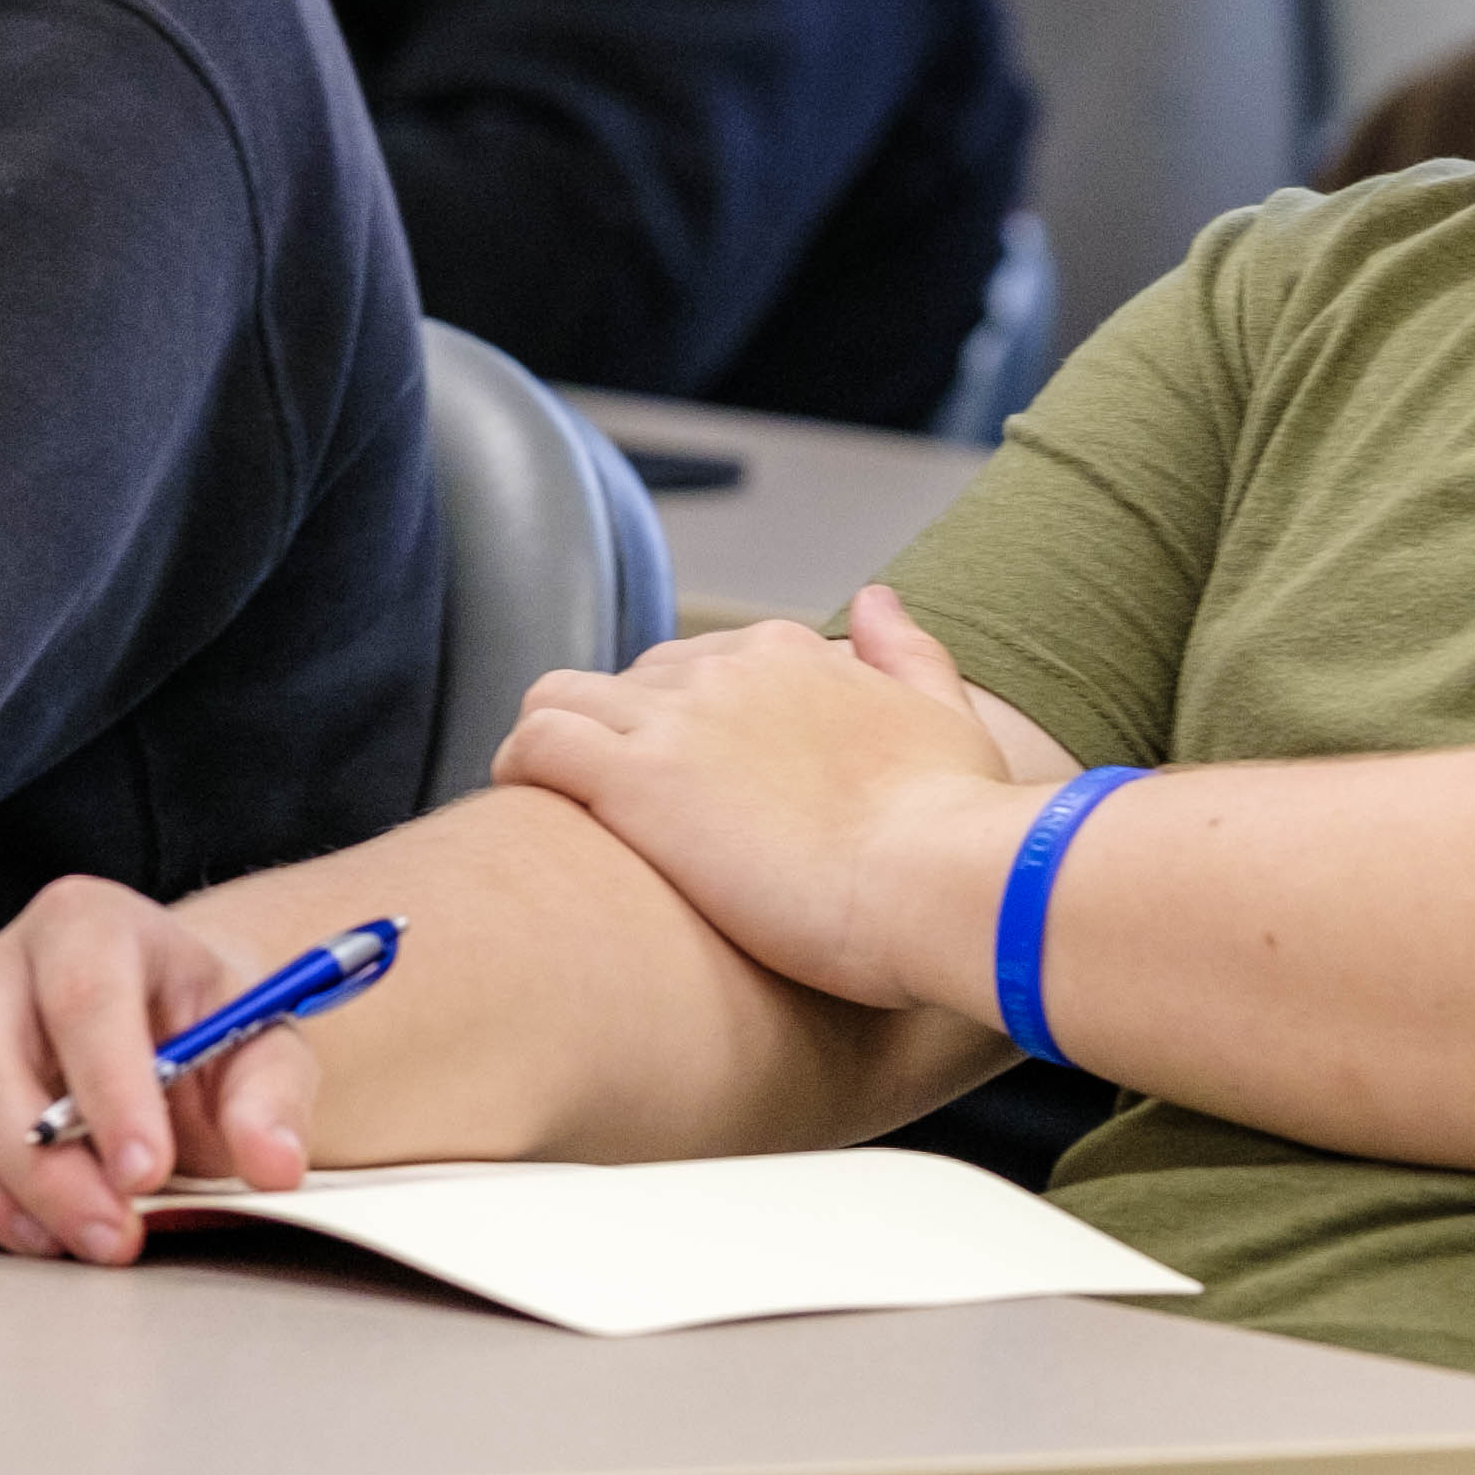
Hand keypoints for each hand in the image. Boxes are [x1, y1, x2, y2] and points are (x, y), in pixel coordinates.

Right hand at [0, 876, 336, 1265]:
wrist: (156, 1031)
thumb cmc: (199, 1031)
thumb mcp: (260, 1050)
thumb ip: (271, 1100)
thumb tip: (272, 1160)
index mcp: (85, 925)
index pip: (81, 999)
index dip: (109, 1091)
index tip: (145, 1172)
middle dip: (45, 1172)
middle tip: (111, 1237)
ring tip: (55, 1243)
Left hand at [491, 588, 1041, 1012]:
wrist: (940, 878)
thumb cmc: (957, 824)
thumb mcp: (948, 717)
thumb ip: (909, 652)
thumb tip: (877, 596)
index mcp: (791, 656)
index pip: (700, 666)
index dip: (682, 724)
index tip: (686, 784)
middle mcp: (725, 670)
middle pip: (628, 684)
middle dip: (615, 739)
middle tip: (620, 815)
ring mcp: (675, 719)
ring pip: (559, 698)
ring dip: (549, 746)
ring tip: (555, 812)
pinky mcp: (634, 778)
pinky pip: (534, 744)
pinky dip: (518, 770)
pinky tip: (527, 815)